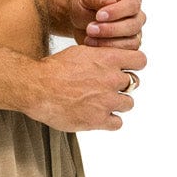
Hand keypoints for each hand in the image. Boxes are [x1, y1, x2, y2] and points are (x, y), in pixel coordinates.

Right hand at [29, 44, 146, 132]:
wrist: (37, 88)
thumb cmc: (53, 69)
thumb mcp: (79, 52)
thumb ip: (99, 56)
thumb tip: (109, 58)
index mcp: (108, 59)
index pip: (140, 60)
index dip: (134, 65)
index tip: (126, 68)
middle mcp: (112, 79)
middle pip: (133, 83)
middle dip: (122, 85)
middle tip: (107, 87)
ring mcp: (107, 100)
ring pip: (128, 103)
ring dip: (117, 103)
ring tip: (101, 103)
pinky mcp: (98, 119)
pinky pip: (117, 123)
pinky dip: (110, 121)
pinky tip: (98, 116)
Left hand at [69, 0, 145, 50]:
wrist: (79, 18)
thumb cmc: (86, 4)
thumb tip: (111, 1)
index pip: (132, 5)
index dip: (117, 12)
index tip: (99, 16)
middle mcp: (137, 16)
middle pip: (133, 25)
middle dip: (111, 29)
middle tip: (90, 29)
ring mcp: (134, 33)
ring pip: (131, 42)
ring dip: (109, 42)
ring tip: (89, 38)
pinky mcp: (128, 48)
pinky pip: (125, 54)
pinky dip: (108, 51)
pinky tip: (93, 46)